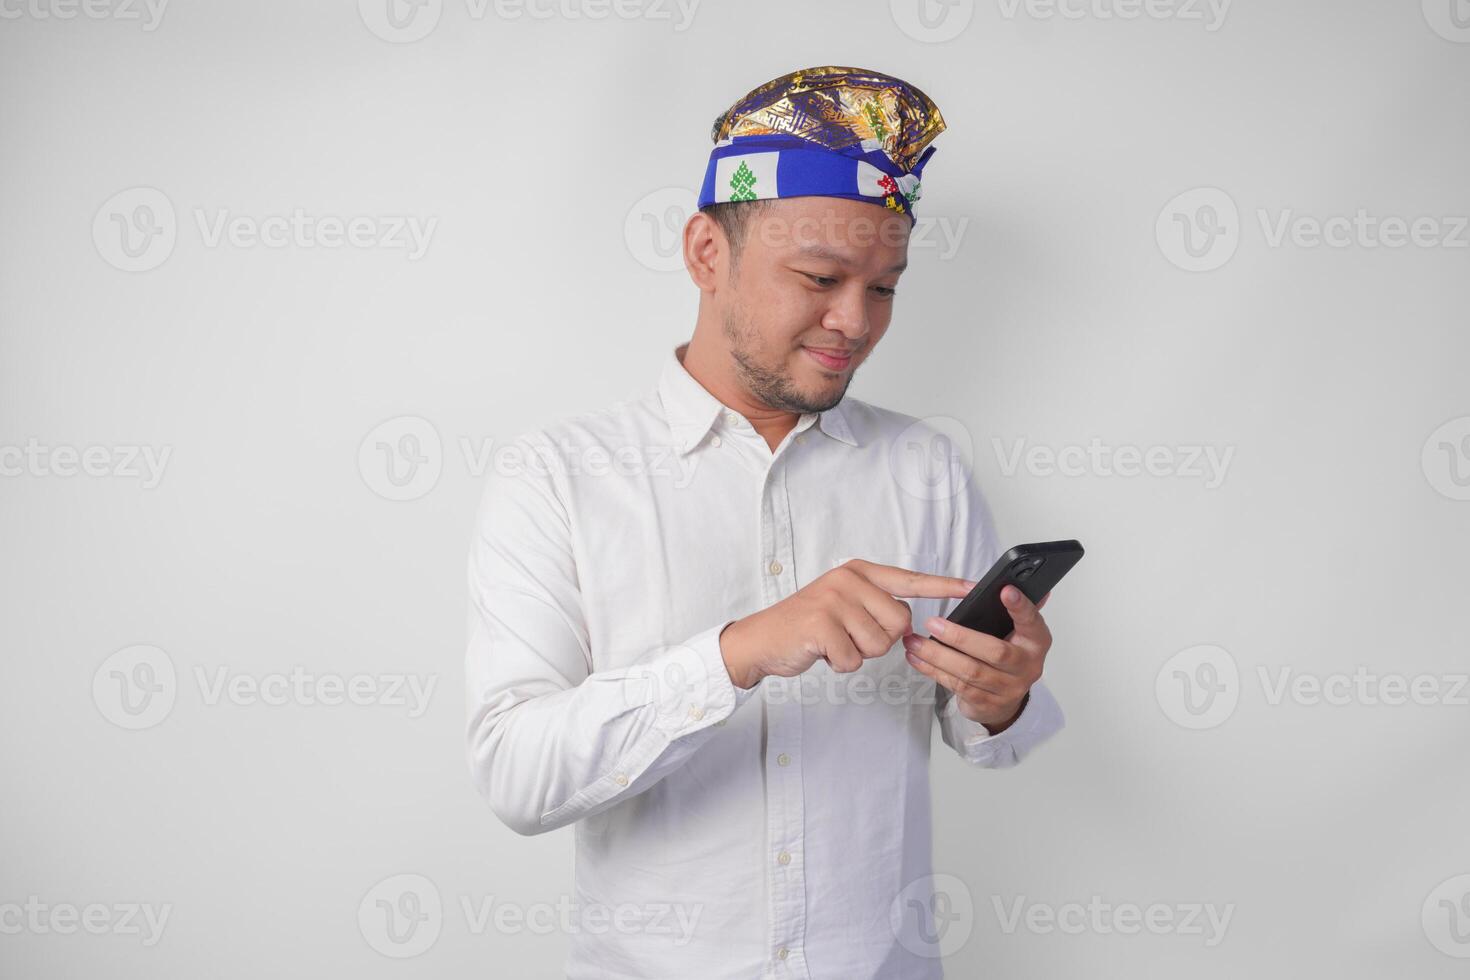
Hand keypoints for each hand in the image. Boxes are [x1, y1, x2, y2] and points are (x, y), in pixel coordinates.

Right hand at [718, 559, 977, 689]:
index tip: (972, 587)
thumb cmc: (807, 626)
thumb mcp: (843, 604)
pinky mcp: (822, 624)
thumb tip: (910, 628)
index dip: (944, 586)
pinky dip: (840, 664)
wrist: (761, 639)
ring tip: (832, 642)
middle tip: (847, 635)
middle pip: (899, 622)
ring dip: (858, 654)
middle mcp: (848, 580)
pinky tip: (821, 652)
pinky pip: (855, 659)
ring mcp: (834, 600)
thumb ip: (877, 608)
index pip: (910, 579)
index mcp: (858, 571)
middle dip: (878, 640)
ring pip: (880, 644)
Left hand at [901, 586, 1051, 732]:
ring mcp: (1007, 689)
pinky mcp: (985, 703)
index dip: (1020, 607)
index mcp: (1036, 642)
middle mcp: (1026, 667)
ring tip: (914, 641)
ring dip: (938, 655)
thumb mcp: (1015, 634)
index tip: (1005, 591)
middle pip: (995, 652)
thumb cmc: (1006, 658)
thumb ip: (1013, 611)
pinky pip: (956, 685)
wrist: (1004, 703)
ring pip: (970, 671)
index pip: (1032, 621)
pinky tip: (917, 658)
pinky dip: (933, 670)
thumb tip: (1015, 581)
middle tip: (933, 623)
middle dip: (961, 637)